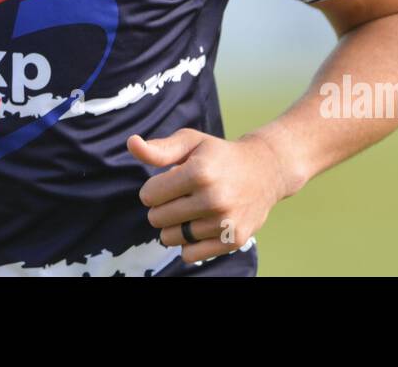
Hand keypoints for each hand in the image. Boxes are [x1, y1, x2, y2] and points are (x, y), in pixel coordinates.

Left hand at [128, 128, 283, 264]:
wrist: (265, 171)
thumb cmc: (219, 155)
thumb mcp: (191, 142)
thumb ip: (159, 149)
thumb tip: (131, 143)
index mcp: (199, 172)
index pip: (149, 195)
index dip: (154, 188)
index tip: (169, 181)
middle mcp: (213, 198)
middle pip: (156, 218)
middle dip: (162, 207)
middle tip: (181, 196)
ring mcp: (224, 221)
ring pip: (170, 238)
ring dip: (174, 226)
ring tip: (191, 210)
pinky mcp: (233, 240)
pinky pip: (190, 255)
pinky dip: (189, 243)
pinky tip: (201, 225)